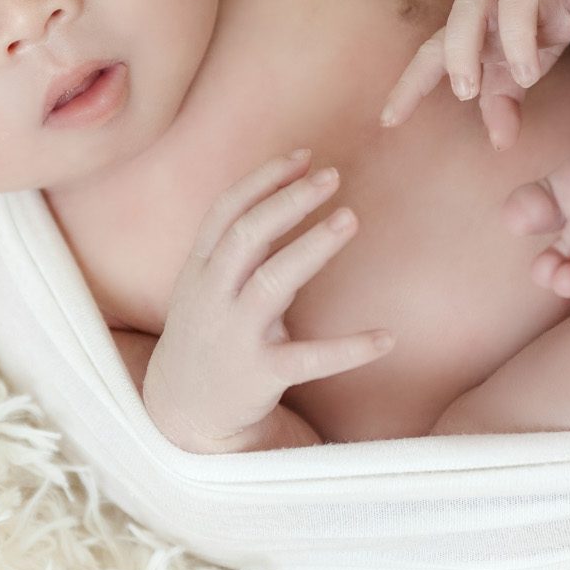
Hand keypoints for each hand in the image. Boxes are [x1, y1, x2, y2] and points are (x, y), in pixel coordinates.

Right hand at [141, 149, 393, 451]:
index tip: (303, 156)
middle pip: (247, 236)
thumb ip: (239, 245)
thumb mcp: (205, 284)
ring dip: (312, 247)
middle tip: (333, 176)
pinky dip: (349, 349)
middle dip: (289, 201)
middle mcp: (212, 297)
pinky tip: (387, 337)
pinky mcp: (260, 375)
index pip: (226, 211)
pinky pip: (310, 360)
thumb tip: (288, 190)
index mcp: (199, 270)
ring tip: (351, 218)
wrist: (182, 412)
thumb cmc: (207, 332)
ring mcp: (234, 336)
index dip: (263, 179)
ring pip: (273, 282)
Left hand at [379, 0, 569, 150]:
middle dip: (460, 47)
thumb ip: (501, 100)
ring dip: (518, 35)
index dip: (410, 85)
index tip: (388, 121)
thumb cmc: (535, 19)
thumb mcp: (514, 61)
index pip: (433, 51)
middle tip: (465, 90)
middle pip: (467, 9)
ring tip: (527, 77)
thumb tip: (499, 144)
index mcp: (476, 24)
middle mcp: (502, 1)